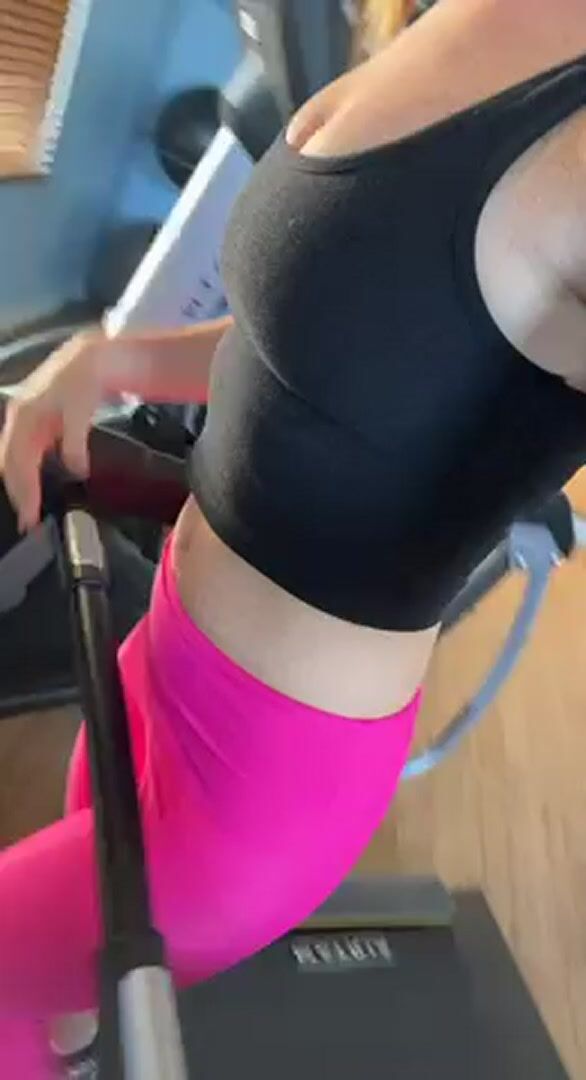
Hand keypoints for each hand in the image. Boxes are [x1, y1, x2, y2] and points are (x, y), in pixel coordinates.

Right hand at [0, 331, 104, 530]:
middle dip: (18, 494)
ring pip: (14, 461)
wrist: (88, 359)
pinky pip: (24, 454)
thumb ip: (75, 441)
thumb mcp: (79, 409)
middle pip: (10, 465)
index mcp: (23, 418)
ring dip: (20, 486)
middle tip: (28, 521)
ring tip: (29, 509)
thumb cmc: (82, 381)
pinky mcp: (34, 426)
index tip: (30, 515)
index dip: (23, 491)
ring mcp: (24, 423)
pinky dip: (27, 474)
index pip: (17, 463)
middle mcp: (18, 421)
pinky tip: (35, 487)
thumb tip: (76, 470)